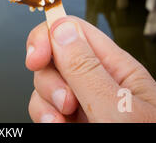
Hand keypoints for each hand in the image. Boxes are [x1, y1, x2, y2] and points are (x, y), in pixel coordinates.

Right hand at [25, 16, 155, 122]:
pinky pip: (45, 110)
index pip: (74, 31)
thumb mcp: (119, 111)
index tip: (36, 58)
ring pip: (45, 87)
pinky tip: (56, 128)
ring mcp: (83, 105)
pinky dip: (44, 118)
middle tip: (65, 104)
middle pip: (53, 59)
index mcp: (117, 69)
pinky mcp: (71, 123)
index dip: (48, 37)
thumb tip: (60, 28)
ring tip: (61, 124)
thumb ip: (87, 69)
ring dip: (44, 104)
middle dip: (49, 80)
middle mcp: (98, 83)